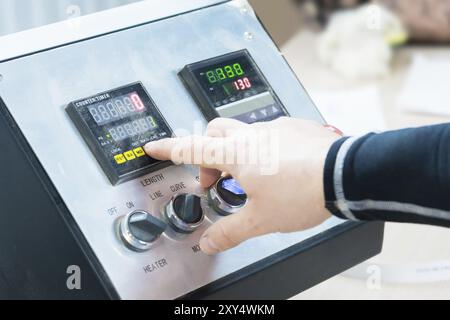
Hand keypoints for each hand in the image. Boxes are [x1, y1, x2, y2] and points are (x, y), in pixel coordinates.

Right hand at [144, 117, 339, 254]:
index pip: (191, 148)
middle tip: (216, 179)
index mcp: (237, 154)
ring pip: (244, 133)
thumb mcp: (261, 220)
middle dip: (207, 152)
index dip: (168, 148)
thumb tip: (210, 242)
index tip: (153, 146)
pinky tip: (280, 169)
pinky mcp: (296, 128)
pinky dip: (265, 149)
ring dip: (238, 153)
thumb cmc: (302, 193)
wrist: (344, 174)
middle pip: (215, 132)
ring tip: (252, 179)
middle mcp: (253, 135)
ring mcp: (276, 128)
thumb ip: (231, 231)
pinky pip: (271, 134)